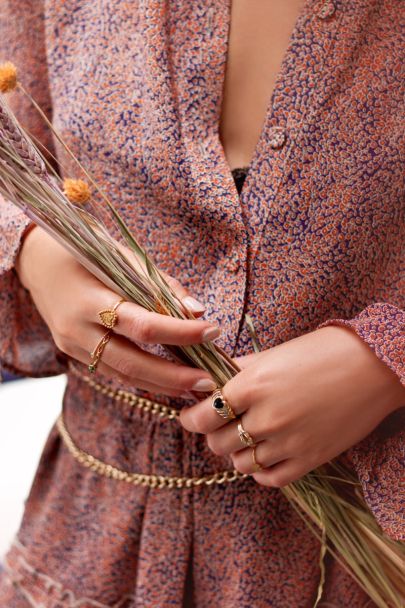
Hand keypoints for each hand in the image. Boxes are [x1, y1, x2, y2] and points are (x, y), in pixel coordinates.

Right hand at [15, 226, 219, 395]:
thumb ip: (159, 284)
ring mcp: (72, 346)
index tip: (212, 331)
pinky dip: (141, 378)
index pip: (142, 324)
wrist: (37, 262)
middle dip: (174, 376)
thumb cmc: (85, 253)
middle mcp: (77, 329)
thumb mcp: (122, 257)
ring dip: (162, 385)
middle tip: (209, 381)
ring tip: (195, 387)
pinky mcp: (72, 353)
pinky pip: (111, 372)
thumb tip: (197, 310)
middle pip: (132, 362)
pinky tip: (167, 381)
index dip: (180, 332)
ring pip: (122, 375)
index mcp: (89, 299)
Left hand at [180, 325, 404, 486]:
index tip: (192, 416)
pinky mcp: (310, 460)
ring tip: (246, 437)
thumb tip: (206, 381)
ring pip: (240, 463)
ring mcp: (289, 442)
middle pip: (217, 443)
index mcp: (253, 385)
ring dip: (237, 451)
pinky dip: (260, 470)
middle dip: (214, 433)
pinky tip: (265, 454)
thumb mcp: (272, 354)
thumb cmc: (320, 352)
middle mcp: (266, 417)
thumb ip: (236, 371)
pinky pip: (270, 479)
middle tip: (221, 424)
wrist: (372, 367)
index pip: (202, 416)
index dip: (191, 418)